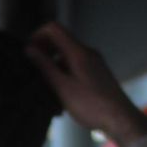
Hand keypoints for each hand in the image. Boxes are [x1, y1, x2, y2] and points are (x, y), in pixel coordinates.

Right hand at [25, 22, 146, 145]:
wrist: (119, 118)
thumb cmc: (91, 105)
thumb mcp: (62, 87)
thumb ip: (45, 66)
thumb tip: (29, 50)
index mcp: (78, 52)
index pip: (53, 29)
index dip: (37, 36)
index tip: (28, 53)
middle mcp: (87, 52)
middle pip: (59, 41)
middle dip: (42, 52)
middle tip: (31, 71)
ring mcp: (92, 62)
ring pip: (65, 56)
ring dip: (51, 66)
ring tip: (44, 88)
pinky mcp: (94, 72)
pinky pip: (73, 66)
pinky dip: (62, 75)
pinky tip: (58, 95)